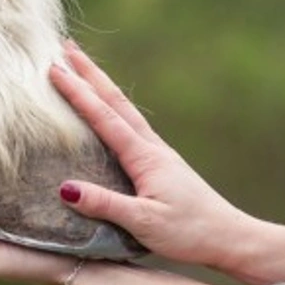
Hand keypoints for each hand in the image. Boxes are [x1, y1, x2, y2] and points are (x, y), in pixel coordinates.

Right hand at [50, 42, 255, 270]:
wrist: (229, 237)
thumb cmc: (189, 233)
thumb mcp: (144, 223)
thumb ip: (105, 204)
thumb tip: (66, 188)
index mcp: (145, 158)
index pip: (104, 117)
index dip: (78, 92)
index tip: (55, 68)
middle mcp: (152, 148)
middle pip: (116, 101)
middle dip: (90, 74)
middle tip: (66, 47)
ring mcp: (158, 154)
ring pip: (124, 110)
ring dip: (101, 86)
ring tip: (82, 68)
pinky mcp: (160, 164)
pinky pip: (130, 126)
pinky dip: (112, 108)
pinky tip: (107, 112)